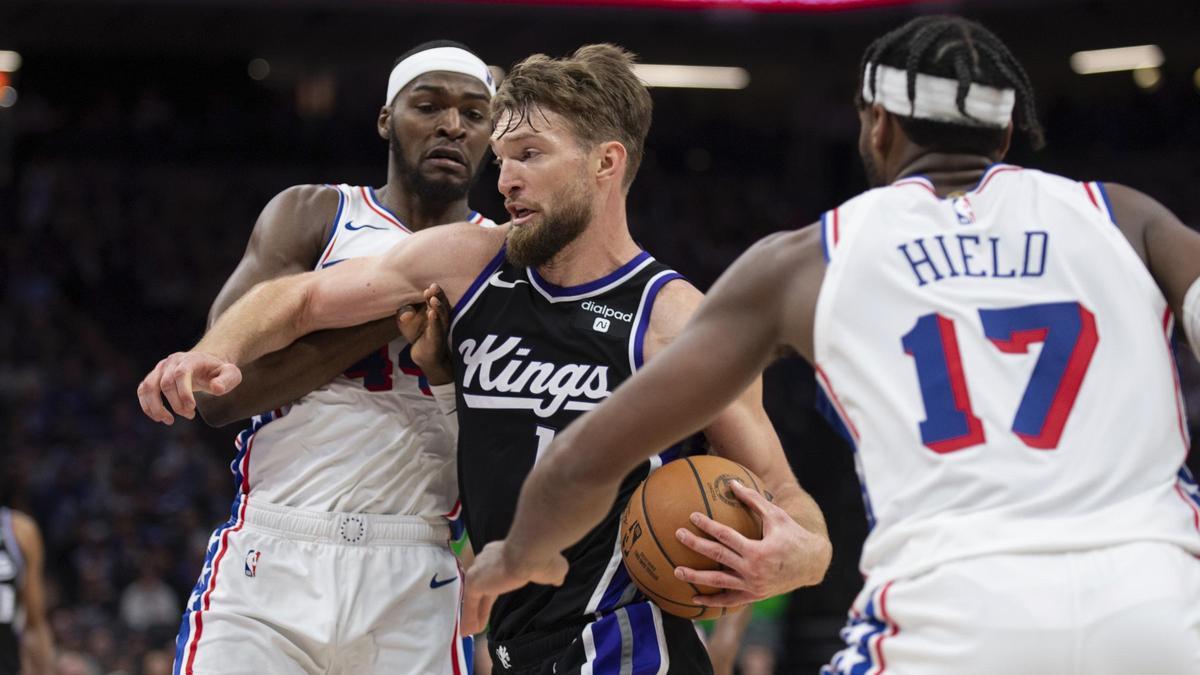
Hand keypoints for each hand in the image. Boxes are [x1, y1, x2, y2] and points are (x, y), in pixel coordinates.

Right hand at [136, 351, 242, 424]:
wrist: (204, 363)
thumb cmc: (218, 371)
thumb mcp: (231, 373)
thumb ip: (227, 380)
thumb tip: (217, 389)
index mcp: (190, 359)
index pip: (181, 374)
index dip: (184, 392)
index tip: (192, 409)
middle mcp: (171, 362)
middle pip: (165, 383)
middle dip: (176, 404)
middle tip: (190, 415)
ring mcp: (160, 369)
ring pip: (148, 387)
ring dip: (156, 407)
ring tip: (169, 421)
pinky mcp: (153, 377)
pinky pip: (143, 391)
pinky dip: (147, 406)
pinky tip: (159, 418)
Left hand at [397, 283, 453, 385]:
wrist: (424, 357)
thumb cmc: (420, 336)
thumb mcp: (409, 323)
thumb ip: (406, 314)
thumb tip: (404, 312)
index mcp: (436, 314)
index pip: (437, 301)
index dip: (436, 293)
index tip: (431, 285)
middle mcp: (441, 321)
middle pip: (442, 306)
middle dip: (438, 296)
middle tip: (433, 287)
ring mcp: (440, 331)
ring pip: (442, 317)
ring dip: (438, 307)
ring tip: (432, 299)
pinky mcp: (436, 341)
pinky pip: (437, 330)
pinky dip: (435, 321)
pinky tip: (432, 313)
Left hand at [461, 540, 567, 634]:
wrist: (532, 552)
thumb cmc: (543, 558)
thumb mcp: (552, 568)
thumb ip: (551, 575)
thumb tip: (559, 579)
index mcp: (502, 553)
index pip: (494, 574)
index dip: (493, 587)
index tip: (491, 597)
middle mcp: (487, 559)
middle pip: (481, 585)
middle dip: (479, 602)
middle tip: (478, 619)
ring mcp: (479, 570)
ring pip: (473, 596)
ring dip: (472, 613)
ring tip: (470, 630)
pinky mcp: (475, 582)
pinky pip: (469, 604)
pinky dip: (468, 617)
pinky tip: (468, 631)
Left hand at [673, 481, 829, 606]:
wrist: (812, 564)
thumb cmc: (793, 535)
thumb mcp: (776, 515)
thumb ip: (753, 499)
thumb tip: (732, 482)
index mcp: (758, 551)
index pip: (726, 536)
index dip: (707, 525)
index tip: (692, 517)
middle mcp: (753, 571)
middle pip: (717, 557)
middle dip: (695, 546)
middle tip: (678, 536)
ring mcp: (753, 586)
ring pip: (719, 583)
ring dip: (696, 577)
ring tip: (677, 571)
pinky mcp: (754, 596)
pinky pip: (730, 600)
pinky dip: (712, 600)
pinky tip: (695, 598)